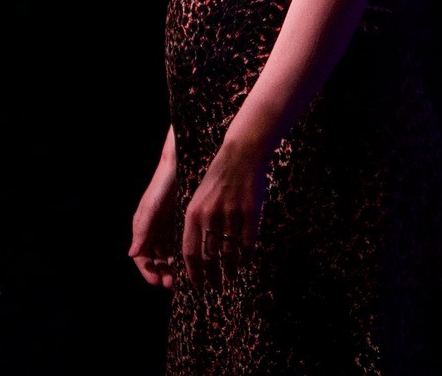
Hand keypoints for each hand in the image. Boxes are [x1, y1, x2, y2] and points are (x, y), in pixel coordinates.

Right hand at [129, 142, 180, 289]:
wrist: (181, 163)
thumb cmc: (162, 185)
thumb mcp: (151, 208)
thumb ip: (142, 231)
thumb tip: (132, 254)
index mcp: (143, 228)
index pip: (142, 257)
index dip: (148, 271)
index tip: (158, 283)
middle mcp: (155, 230)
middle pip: (158, 259)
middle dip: (164, 272)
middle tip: (175, 283)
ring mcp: (170, 226)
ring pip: (171, 253)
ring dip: (176, 266)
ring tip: (186, 276)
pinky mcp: (184, 221)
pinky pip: (184, 242)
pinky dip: (187, 253)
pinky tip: (196, 261)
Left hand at [180, 135, 270, 288]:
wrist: (243, 153)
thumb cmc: (219, 177)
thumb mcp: (200, 198)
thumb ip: (196, 223)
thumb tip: (196, 253)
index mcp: (194, 213)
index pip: (190, 252)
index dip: (193, 273)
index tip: (197, 286)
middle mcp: (211, 215)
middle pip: (210, 256)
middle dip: (212, 275)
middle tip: (215, 288)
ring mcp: (232, 213)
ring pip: (230, 251)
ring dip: (230, 268)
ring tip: (231, 277)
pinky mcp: (251, 211)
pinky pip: (249, 241)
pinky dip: (247, 255)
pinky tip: (246, 262)